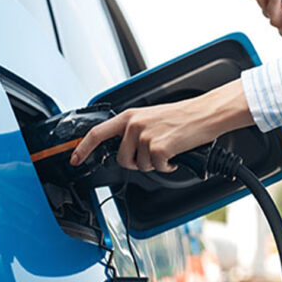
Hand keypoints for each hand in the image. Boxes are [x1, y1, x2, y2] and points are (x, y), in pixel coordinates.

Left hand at [70, 80, 253, 171]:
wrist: (206, 113)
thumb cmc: (184, 115)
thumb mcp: (152, 117)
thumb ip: (133, 130)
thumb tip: (123, 148)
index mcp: (130, 116)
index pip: (97, 133)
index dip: (83, 148)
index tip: (75, 159)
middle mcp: (134, 124)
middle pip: (122, 159)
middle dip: (136, 163)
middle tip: (153, 153)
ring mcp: (145, 136)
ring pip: (139, 165)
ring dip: (154, 163)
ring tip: (167, 149)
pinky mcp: (158, 147)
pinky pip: (157, 168)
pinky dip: (167, 166)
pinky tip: (175, 154)